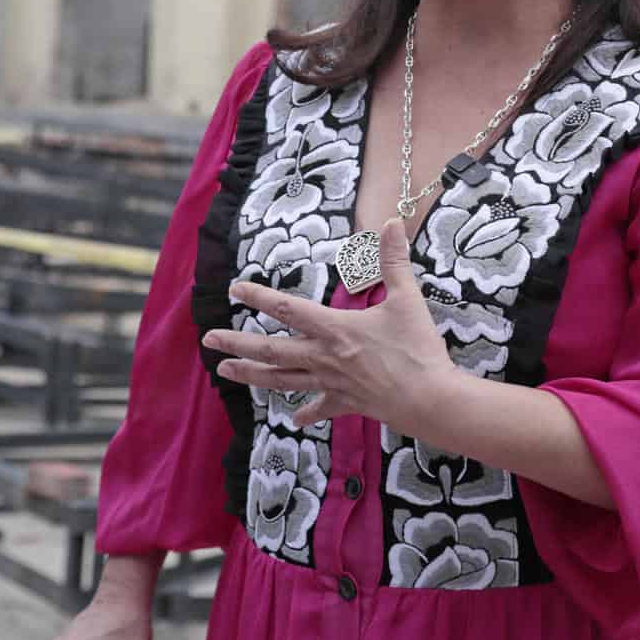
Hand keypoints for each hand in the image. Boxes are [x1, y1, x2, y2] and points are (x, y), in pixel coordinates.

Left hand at [205, 219, 456, 430]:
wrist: (431, 400)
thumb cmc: (418, 349)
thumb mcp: (407, 299)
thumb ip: (395, 261)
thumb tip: (392, 221)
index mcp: (335, 329)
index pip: (288, 309)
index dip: (259, 296)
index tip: (234, 288)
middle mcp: (325, 357)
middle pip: (271, 350)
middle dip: (237, 343)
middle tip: (208, 340)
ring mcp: (332, 383)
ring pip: (282, 380)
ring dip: (251, 376)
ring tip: (224, 372)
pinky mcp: (347, 404)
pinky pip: (320, 408)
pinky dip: (306, 412)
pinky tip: (295, 418)